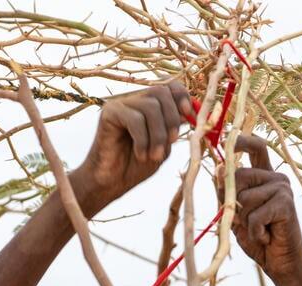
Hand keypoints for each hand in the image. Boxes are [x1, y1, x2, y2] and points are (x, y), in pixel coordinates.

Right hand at [72, 81, 192, 211]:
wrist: (111, 182)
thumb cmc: (136, 166)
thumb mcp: (163, 147)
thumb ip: (175, 128)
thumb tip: (192, 113)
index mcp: (149, 105)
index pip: (169, 86)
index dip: (182, 97)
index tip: (189, 116)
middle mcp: (135, 100)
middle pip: (161, 92)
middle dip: (172, 118)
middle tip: (172, 142)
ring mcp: (121, 104)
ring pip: (150, 106)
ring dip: (158, 134)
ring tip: (154, 155)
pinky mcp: (109, 113)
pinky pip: (134, 119)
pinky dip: (142, 139)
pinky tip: (140, 154)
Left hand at [223, 135, 301, 279]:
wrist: (281, 263)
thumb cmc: (258, 238)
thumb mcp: (235, 214)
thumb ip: (227, 192)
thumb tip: (218, 168)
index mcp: (265, 176)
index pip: (256, 147)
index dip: (241, 140)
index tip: (225, 138)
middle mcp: (276, 177)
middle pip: (239, 175)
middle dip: (233, 201)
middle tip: (245, 221)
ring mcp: (283, 189)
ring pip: (244, 198)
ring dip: (244, 221)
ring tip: (259, 230)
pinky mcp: (286, 204)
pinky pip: (255, 216)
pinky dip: (254, 232)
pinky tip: (266, 237)